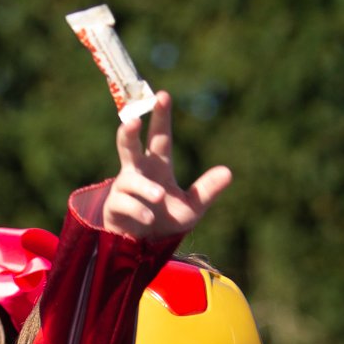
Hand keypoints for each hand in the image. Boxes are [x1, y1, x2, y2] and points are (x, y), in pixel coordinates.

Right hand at [98, 93, 231, 241]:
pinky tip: (149, 217)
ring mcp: (124, 189)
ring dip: (144, 187)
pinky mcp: (115, 207)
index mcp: (157, 166)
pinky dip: (138, 209)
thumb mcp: (192, 208)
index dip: (161, 117)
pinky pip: (125, 203)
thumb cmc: (165, 221)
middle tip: (133, 121)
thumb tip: (228, 172)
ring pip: (129, 180)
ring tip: (159, 196)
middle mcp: (137, 172)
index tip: (163, 96)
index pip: (160, 137)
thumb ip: (206, 190)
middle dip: (129, 132)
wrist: (144, 247)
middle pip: (129, 145)